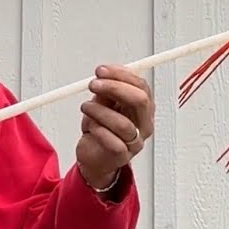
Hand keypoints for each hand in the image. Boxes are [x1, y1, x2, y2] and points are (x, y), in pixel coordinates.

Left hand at [76, 65, 154, 189]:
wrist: (94, 157)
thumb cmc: (100, 129)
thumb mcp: (102, 105)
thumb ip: (105, 92)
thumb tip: (103, 76)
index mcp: (143, 109)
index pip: (141, 86)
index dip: (122, 75)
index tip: (102, 70)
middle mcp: (143, 124)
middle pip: (139, 101)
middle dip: (114, 88)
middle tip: (94, 84)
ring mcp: (135, 142)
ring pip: (123, 123)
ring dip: (100, 111)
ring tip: (86, 108)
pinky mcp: (122, 156)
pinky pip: (113, 142)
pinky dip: (98, 131)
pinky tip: (90, 128)